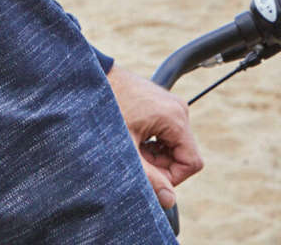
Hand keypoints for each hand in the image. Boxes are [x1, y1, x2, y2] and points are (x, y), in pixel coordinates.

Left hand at [107, 66, 203, 208]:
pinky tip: (131, 138)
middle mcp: (179, 109)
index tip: (148, 176)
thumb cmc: (106, 108)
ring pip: (172, 145)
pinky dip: (150, 142)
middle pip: (182, 154)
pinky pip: (165, 133)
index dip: (171, 177)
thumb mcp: (125, 148)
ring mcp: (170, 105)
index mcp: (175, 118)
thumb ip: (148, 177)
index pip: (191, 163)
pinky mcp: (161, 104)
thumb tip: (169, 201)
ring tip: (129, 147)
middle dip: (159, 164)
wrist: (89, 79)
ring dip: (153, 154)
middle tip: (133, 159)